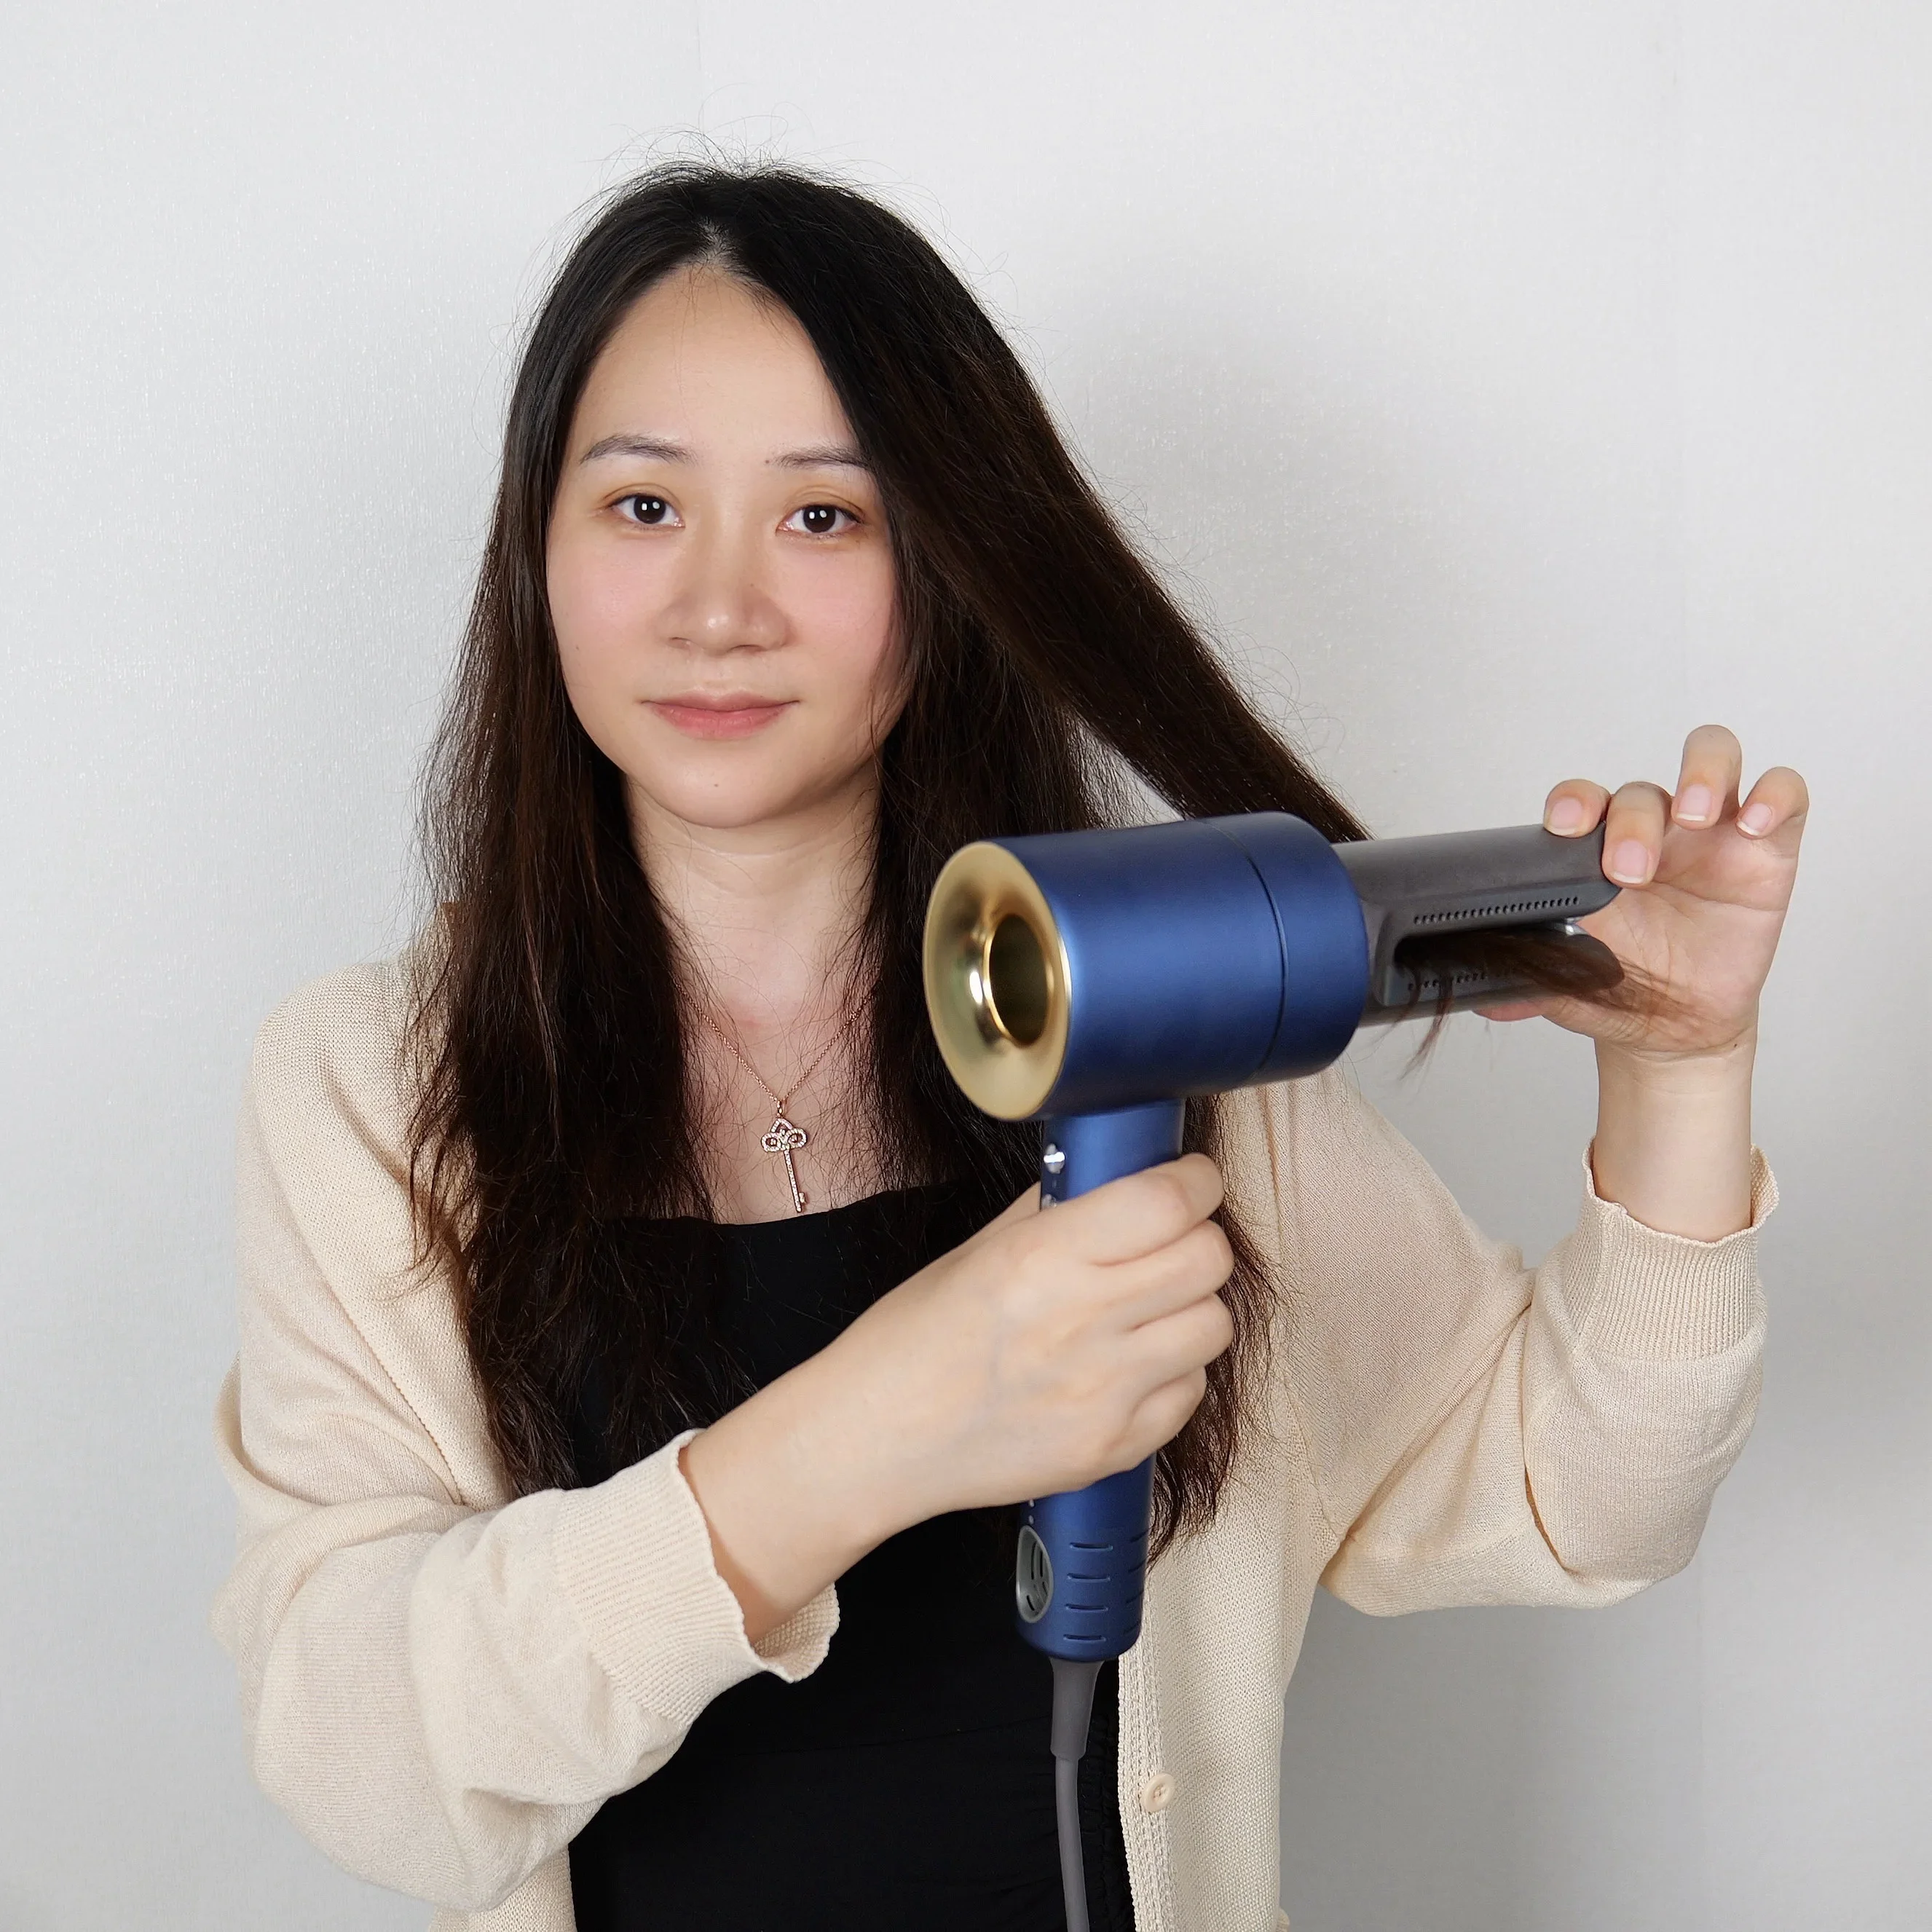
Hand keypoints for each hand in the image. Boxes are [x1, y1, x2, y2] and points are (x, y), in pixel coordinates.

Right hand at [678, 1156, 1233, 1638]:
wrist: (876, 1439)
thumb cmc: (914, 1339)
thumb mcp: (977, 1249)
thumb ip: (1054, 1209)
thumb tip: (1116, 1172)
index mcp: (1041, 1258)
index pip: (1168, 1202)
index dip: (1195, 1182)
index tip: (1190, 1181)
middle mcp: (1080, 1322)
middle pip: (1208, 1259)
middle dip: (1199, 1239)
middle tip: (1171, 1241)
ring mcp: (1103, 1393)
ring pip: (1214, 1326)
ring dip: (1190, 1307)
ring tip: (1148, 1308)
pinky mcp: (1114, 1448)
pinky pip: (1190, 1392)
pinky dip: (1172, 1373)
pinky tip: (1127, 1366)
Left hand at [1482, 725, 1807, 1063]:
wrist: (1677, 1028)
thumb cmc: (1622, 988)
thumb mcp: (1571, 985)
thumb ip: (1531, 980)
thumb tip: (1487, 1000)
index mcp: (1598, 850)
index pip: (1583, 800)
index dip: (1573, 802)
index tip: (1564, 827)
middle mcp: (1654, 830)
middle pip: (1643, 789)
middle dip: (1633, 820)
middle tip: (1628, 872)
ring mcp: (1712, 833)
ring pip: (1713, 759)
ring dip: (1702, 774)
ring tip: (1693, 817)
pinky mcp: (1766, 849)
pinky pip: (1784, 797)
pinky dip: (1775, 797)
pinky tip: (1755, 824)